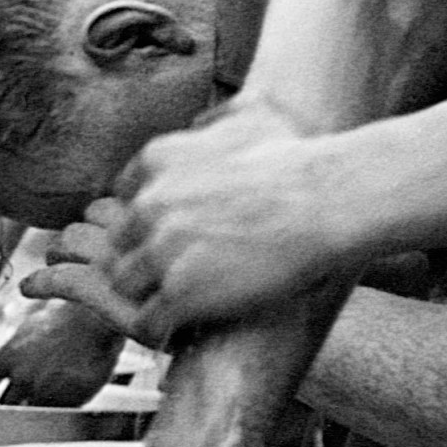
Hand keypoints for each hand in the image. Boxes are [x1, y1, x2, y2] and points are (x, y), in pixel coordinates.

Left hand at [0, 299, 127, 406]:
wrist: (96, 322)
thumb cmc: (64, 320)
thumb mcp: (28, 330)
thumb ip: (13, 354)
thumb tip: (4, 371)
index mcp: (7, 357)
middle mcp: (21, 376)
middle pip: (6, 405)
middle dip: (11, 406)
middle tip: (16, 408)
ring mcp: (44, 390)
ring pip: (31, 413)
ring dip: (34, 410)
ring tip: (43, 405)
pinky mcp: (67, 401)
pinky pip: (56, 415)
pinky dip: (58, 411)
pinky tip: (65, 399)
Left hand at [20, 99, 358, 346]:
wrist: (326, 201)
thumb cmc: (299, 159)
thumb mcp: (249, 117)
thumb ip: (214, 119)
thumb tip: (203, 122)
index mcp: (156, 162)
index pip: (124, 202)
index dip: (147, 224)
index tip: (171, 238)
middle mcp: (148, 204)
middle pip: (120, 245)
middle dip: (143, 261)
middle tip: (173, 277)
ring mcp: (161, 251)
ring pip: (125, 285)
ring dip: (149, 297)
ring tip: (179, 306)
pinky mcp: (180, 293)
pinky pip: (148, 322)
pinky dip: (164, 329)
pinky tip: (185, 329)